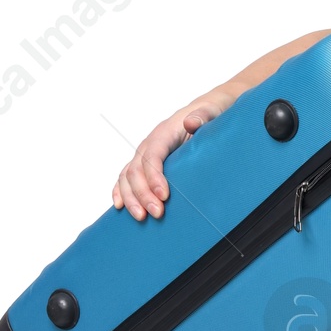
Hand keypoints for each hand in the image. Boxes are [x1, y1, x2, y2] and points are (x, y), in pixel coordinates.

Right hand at [111, 94, 230, 219]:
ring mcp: (145, 154)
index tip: (164, 196)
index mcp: (164, 133)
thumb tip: (191, 122)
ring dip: (132, 198)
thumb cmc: (209, 116)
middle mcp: (150, 144)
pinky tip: (119, 206)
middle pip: (137, 169)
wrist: (206, 113)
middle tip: (157, 213)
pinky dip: (121, 191)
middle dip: (144, 193)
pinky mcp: (145, 164)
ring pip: (128, 176)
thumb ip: (201, 117)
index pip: (153, 156)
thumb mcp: (210, 113)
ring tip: (142, 217)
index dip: (154, 176)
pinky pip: (126, 177)